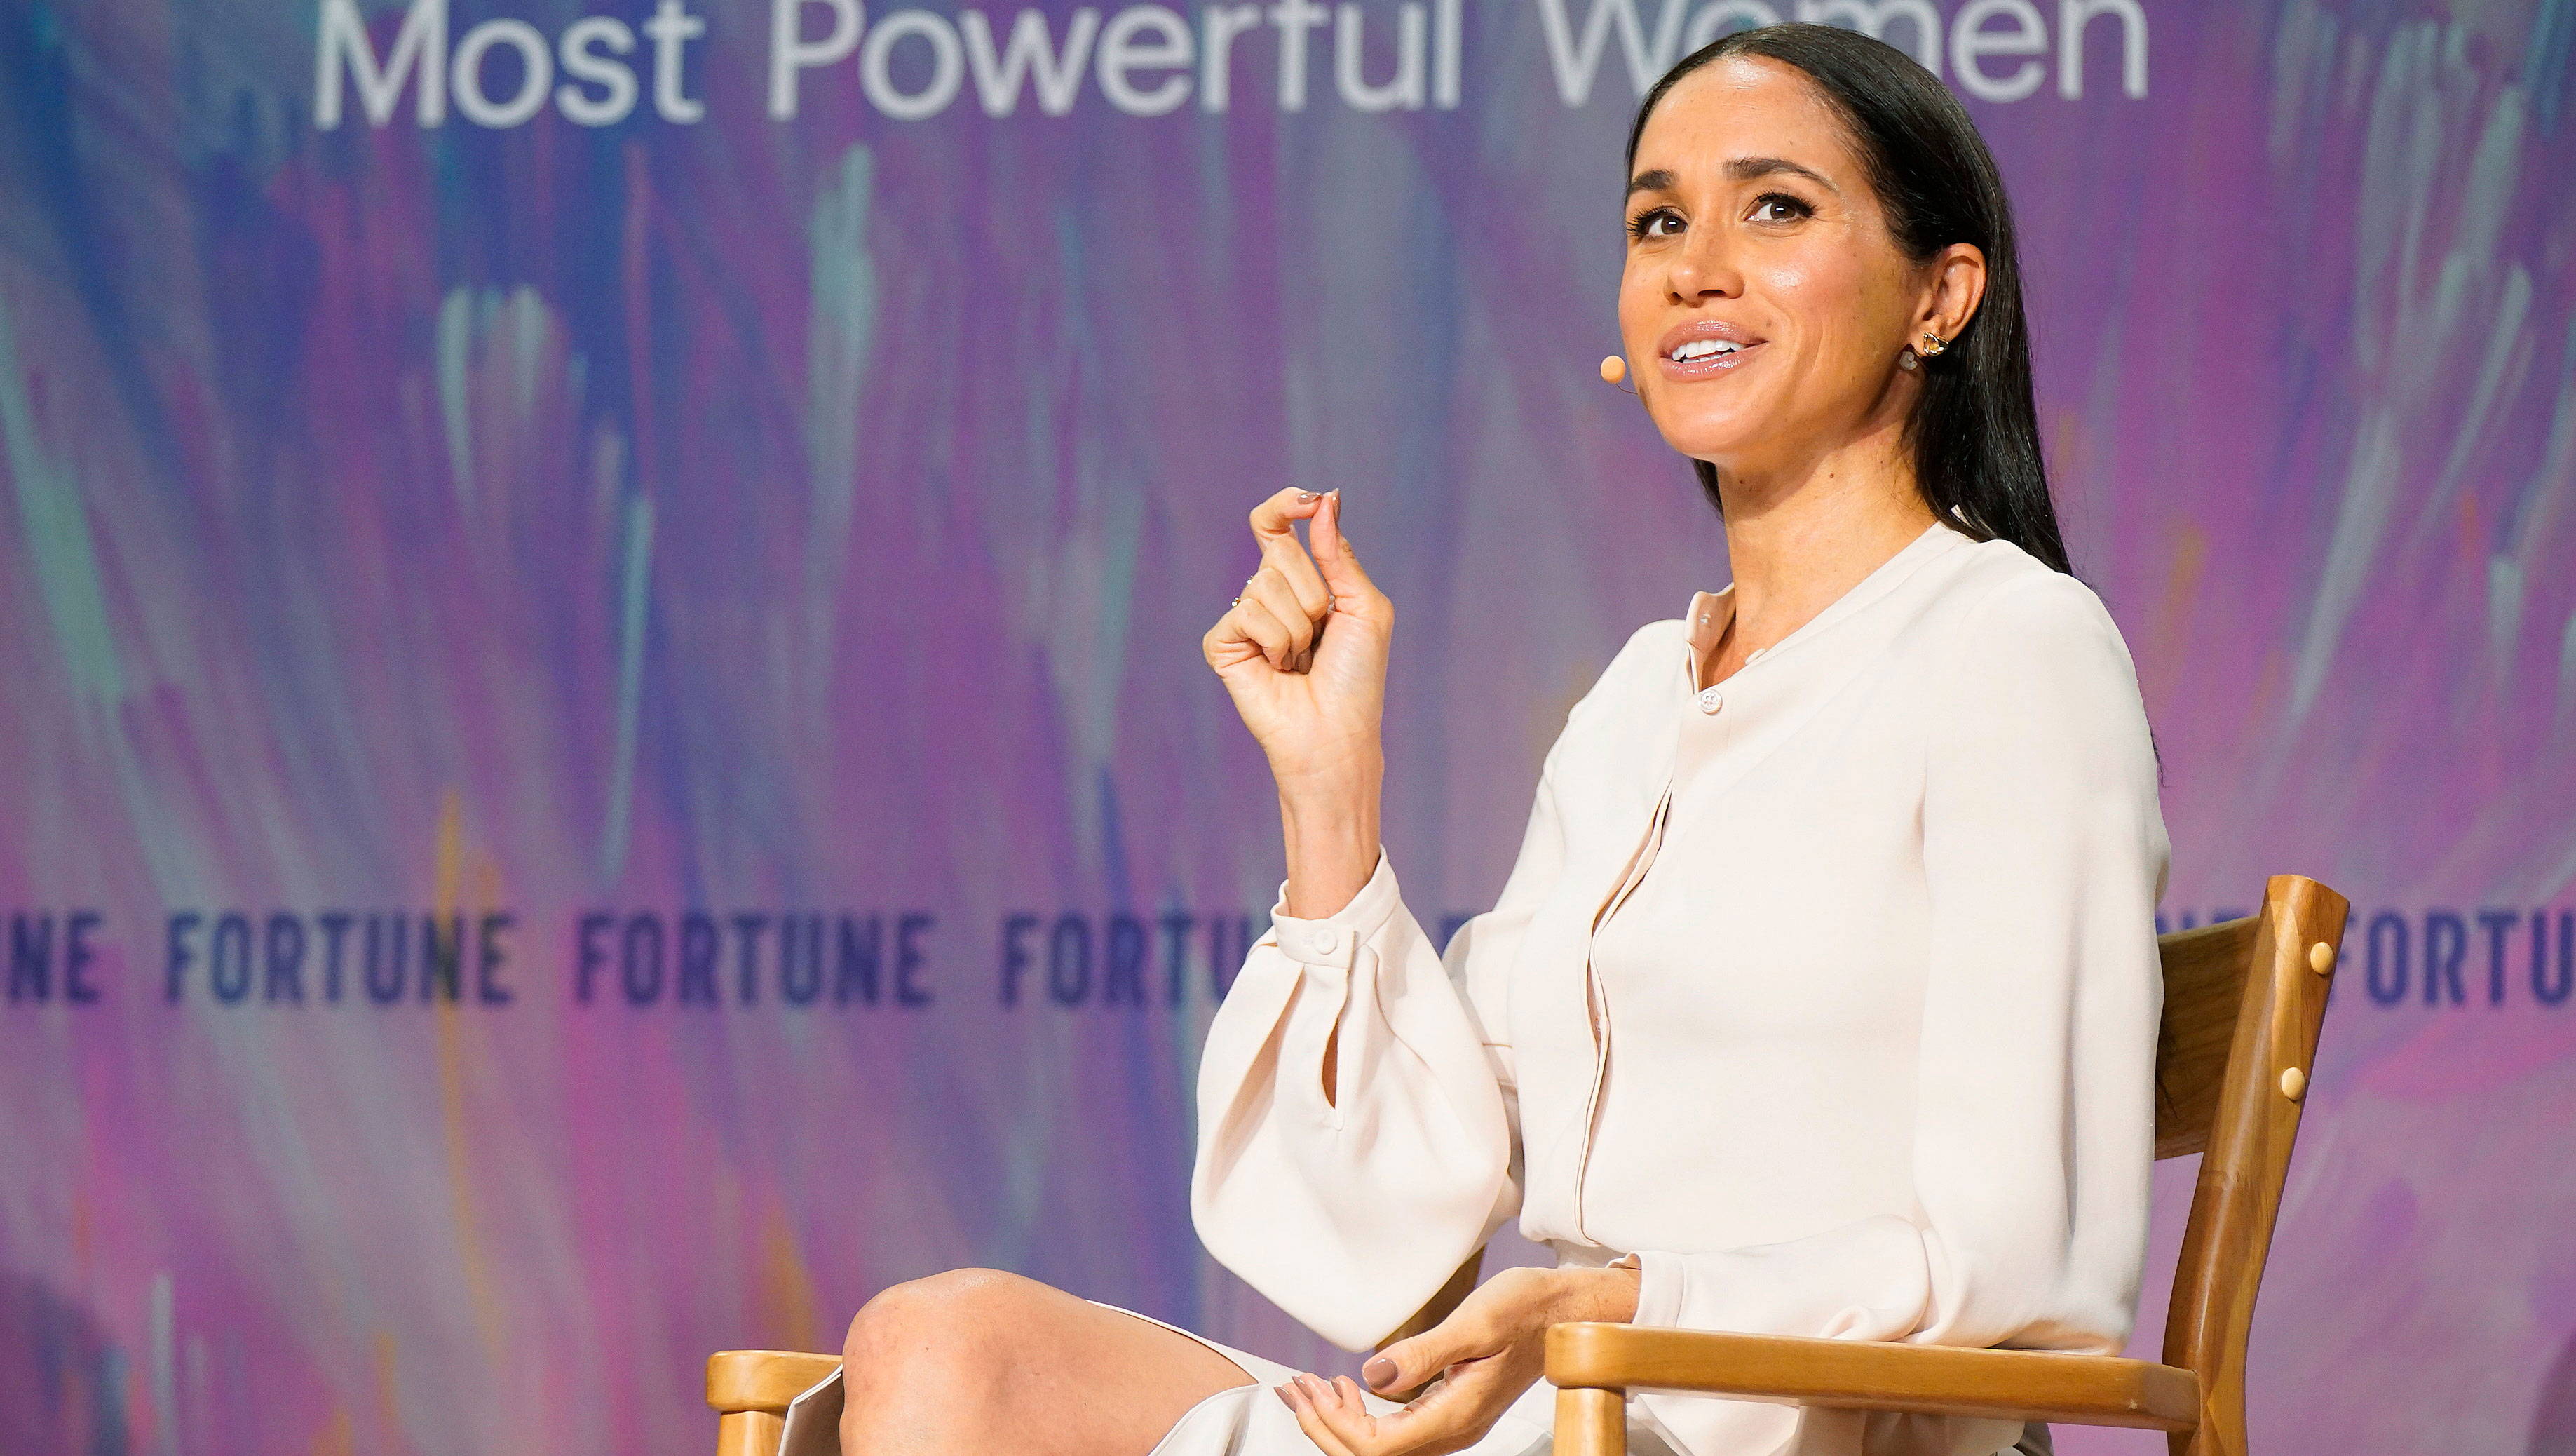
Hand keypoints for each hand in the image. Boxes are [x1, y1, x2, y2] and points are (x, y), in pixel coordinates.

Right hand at [1203, 489, 1391, 915]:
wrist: (1336, 733)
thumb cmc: (1356, 678)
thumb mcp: (1364, 607)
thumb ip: (1339, 554)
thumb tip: (1324, 500)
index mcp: (1301, 581)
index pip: (1278, 525)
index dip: (1286, 504)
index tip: (1307, 499)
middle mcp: (1267, 594)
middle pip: (1279, 553)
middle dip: (1313, 593)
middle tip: (1320, 636)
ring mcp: (1243, 619)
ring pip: (1265, 586)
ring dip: (1298, 626)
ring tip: (1301, 660)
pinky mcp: (1223, 644)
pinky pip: (1245, 614)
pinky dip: (1274, 642)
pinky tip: (1276, 669)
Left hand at [1273, 1266, 1640, 1455]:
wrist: (1569, 1311)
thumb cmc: (1527, 1309)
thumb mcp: (1473, 1322)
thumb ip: (1422, 1354)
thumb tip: (1372, 1378)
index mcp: (1455, 1417)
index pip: (1377, 1446)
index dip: (1334, 1426)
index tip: (1306, 1390)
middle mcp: (1452, 1430)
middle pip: (1372, 1454)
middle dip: (1324, 1426)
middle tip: (1291, 1388)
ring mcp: (1452, 1423)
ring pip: (1381, 1444)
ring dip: (1338, 1420)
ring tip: (1307, 1387)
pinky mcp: (1450, 1410)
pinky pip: (1395, 1428)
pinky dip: (1360, 1413)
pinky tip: (1344, 1387)